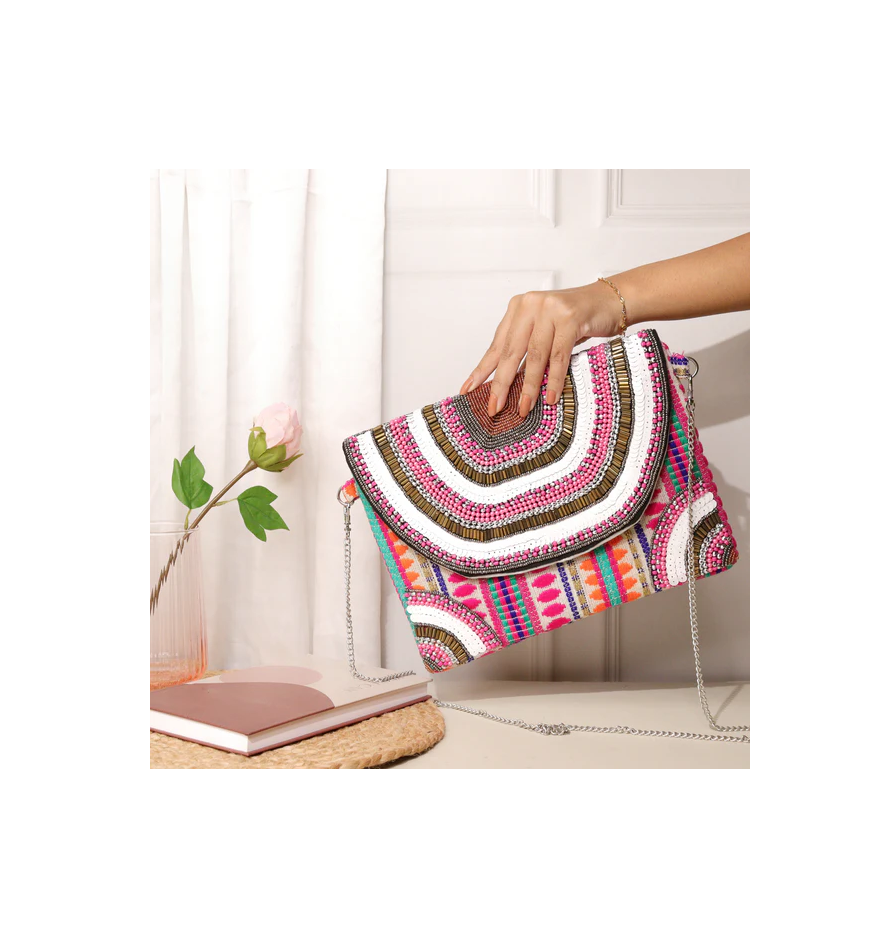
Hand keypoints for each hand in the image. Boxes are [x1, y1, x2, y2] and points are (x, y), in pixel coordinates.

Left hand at [459, 281, 624, 416]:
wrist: (609, 300)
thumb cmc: (576, 318)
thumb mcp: (545, 330)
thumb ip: (526, 348)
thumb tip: (506, 384)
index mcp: (519, 307)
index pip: (497, 344)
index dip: (483, 370)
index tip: (468, 390)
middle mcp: (531, 305)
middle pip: (511, 351)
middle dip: (501, 383)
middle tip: (494, 407)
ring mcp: (551, 310)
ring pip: (534, 356)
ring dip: (529, 386)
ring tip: (523, 408)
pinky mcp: (571, 318)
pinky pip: (558, 356)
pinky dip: (554, 380)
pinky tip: (550, 397)